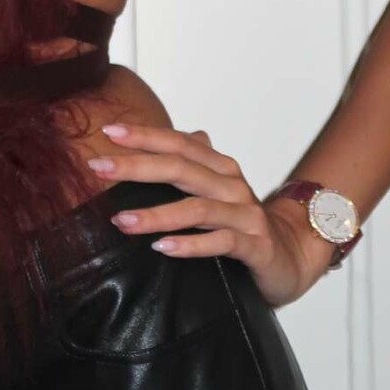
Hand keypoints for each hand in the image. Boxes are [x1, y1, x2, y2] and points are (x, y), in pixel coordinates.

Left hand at [86, 121, 327, 308]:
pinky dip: (190, 244)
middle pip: (182, 168)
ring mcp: (245, 215)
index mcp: (219, 167)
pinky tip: (163, 248)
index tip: (108, 133)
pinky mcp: (255, 245)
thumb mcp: (212, 192)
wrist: (290, 257)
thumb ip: (187, 166)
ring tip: (121, 221)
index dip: (145, 136)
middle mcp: (232, 184)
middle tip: (99, 168)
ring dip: (156, 214)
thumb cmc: (242, 223)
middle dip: (137, 165)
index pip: (179, 143)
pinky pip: (221, 243)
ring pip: (197, 208)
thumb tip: (153, 142)